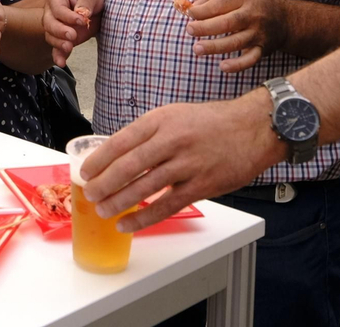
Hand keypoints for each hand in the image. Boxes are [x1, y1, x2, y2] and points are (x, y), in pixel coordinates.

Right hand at [43, 0, 102, 66]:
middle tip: (72, 35)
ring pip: (50, 36)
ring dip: (58, 44)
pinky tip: (61, 63)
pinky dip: (58, 56)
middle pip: (49, 23)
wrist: (94, 6)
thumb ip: (86, 2)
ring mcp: (55, 27)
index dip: (68, 16)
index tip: (82, 20)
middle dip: (60, 31)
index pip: (58, 9)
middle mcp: (51, 12)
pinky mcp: (61, 39)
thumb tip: (82, 13)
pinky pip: (56, 49)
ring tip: (69, 47)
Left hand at [79, 95, 282, 231]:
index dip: (99, 160)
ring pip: (144, 188)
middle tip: (90, 194)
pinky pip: (166, 206)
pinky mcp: (202, 185)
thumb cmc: (212, 122)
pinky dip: (144, 218)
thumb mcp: (174, 115)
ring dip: (119, 203)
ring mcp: (187, 164)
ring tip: (103, 211)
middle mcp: (172, 140)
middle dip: (103, 184)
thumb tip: (118, 154)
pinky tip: (129, 224)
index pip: (120, 141)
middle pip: (128, 166)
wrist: (254, 127)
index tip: (85, 172)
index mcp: (160, 120)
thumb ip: (149, 133)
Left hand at [184, 0, 287, 72]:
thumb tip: (190, 6)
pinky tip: (223, 66)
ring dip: (215, 46)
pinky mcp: (263, 49)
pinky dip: (238, 65)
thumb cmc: (250, 2)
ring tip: (197, 48)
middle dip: (206, 27)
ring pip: (236, 42)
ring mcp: (259, 33)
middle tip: (189, 30)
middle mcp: (253, 14)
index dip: (203, 9)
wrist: (284, 18)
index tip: (189, 14)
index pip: (221, 2)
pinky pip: (251, 59)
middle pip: (228, 22)